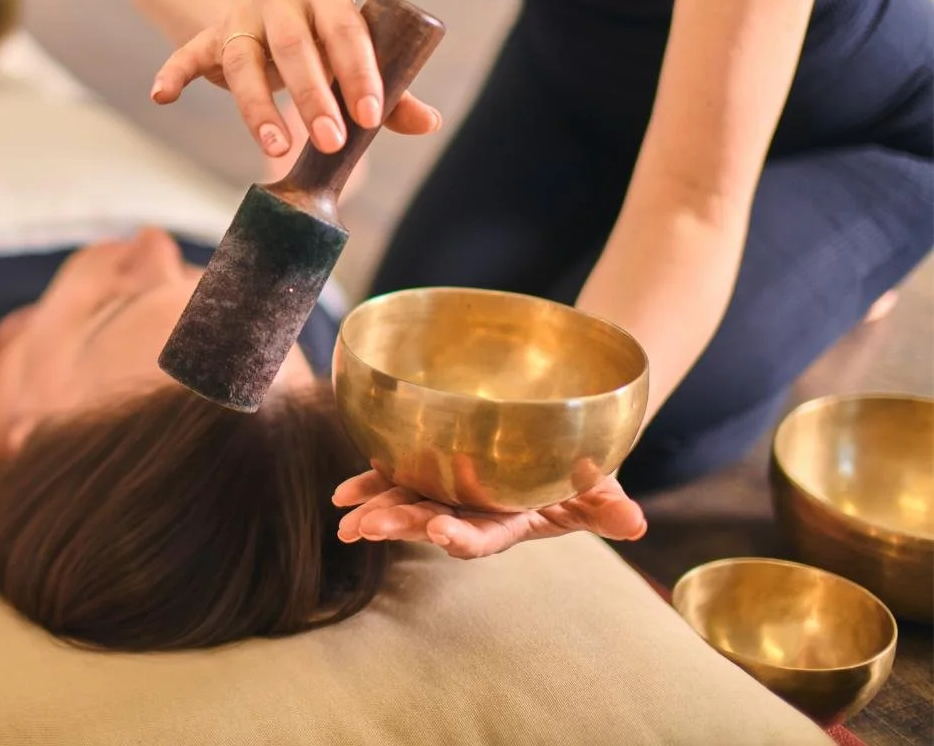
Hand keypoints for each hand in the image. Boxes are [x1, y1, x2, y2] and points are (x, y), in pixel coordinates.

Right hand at [149, 0, 441, 157]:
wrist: (256, 1)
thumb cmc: (319, 38)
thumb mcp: (352, 52)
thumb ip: (390, 88)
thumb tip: (428, 122)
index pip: (346, 29)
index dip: (360, 72)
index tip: (371, 116)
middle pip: (294, 46)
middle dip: (313, 97)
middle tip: (332, 143)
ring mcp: (239, 17)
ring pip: (243, 59)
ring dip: (256, 105)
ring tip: (274, 146)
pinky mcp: (207, 37)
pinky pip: (187, 53)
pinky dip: (174, 72)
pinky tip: (163, 96)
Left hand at [331, 468, 646, 559]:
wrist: (557, 442)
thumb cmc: (581, 467)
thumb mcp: (600, 485)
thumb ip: (609, 506)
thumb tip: (638, 525)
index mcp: (509, 521)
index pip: (483, 536)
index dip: (462, 538)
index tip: (442, 534)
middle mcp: (473, 509)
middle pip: (434, 521)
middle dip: (402, 525)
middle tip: (368, 529)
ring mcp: (448, 490)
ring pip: (407, 502)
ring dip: (376, 510)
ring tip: (347, 522)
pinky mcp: (430, 468)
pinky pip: (394, 476)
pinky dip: (368, 482)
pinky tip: (341, 495)